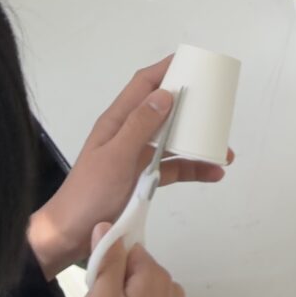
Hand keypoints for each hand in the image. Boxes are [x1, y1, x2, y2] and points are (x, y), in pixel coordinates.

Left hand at [27, 59, 231, 278]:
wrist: (71, 235)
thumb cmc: (89, 193)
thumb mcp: (116, 158)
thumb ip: (139, 126)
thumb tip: (166, 94)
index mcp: (116, 121)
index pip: (143, 85)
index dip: (166, 69)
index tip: (193, 61)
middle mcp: (128, 134)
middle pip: (163, 110)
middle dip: (190, 106)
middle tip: (217, 106)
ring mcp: (137, 156)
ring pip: (172, 140)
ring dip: (197, 143)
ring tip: (224, 150)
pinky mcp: (144, 178)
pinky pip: (173, 167)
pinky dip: (193, 168)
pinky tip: (213, 173)